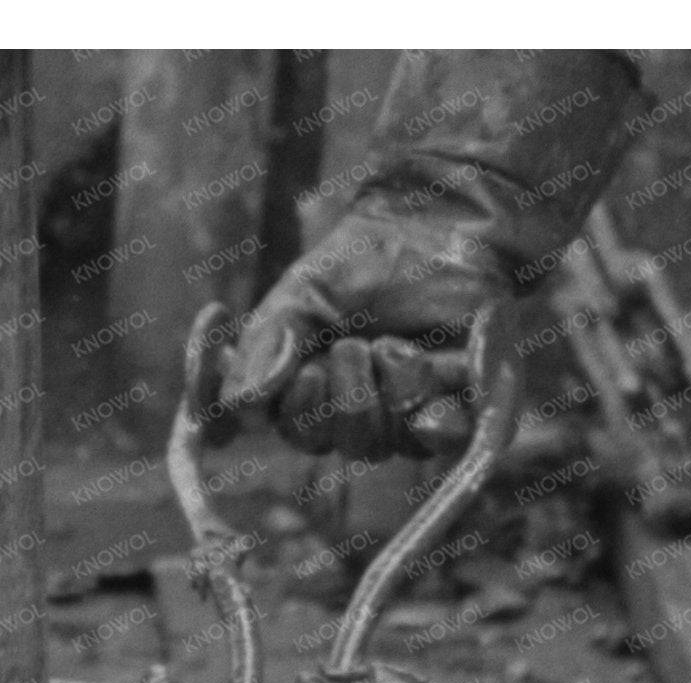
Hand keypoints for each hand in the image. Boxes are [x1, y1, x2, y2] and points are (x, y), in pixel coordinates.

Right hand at [223, 202, 515, 460]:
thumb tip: (239, 406)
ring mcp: (398, 416)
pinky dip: (431, 411)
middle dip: (343, 393)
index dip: (294, 411)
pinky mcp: (451, 408)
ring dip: (385, 387)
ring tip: (392, 342)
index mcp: (302, 389)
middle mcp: (346, 412)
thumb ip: (266, 344)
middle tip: (353, 344)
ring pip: (378, 442)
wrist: (431, 231)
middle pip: (330, 443)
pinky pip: (436, 437)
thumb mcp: (300, 294)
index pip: (286, 429)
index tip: (309, 371)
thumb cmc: (358, 262)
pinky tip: (429, 379)